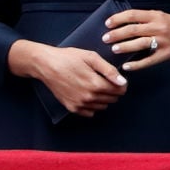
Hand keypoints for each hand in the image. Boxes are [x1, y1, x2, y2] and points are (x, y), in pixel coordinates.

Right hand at [8, 40, 127, 117]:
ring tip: (95, 84)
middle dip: (113, 90)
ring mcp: (80, 104)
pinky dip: (92, 105)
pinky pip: (90, 112)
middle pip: (112, 99)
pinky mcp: (72, 108)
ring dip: (104, 97)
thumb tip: (123, 82)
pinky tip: (87, 93)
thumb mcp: (91, 57)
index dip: (121, 83)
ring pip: (102, 106)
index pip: (119, 90)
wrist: (46, 65)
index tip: (117, 78)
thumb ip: (109, 70)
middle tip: (105, 79)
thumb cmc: (68, 58)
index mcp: (96, 84)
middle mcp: (89, 98)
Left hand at [101, 9, 169, 70]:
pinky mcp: (166, 54)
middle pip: (133, 29)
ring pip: (139, 43)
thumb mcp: (161, 16)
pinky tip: (127, 66)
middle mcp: (157, 27)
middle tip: (105, 38)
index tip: (107, 24)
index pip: (132, 15)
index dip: (118, 19)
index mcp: (154, 15)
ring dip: (125, 47)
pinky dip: (136, 64)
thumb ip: (145, 19)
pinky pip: (149, 60)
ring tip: (113, 50)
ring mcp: (162, 41)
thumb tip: (124, 24)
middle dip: (117, 34)